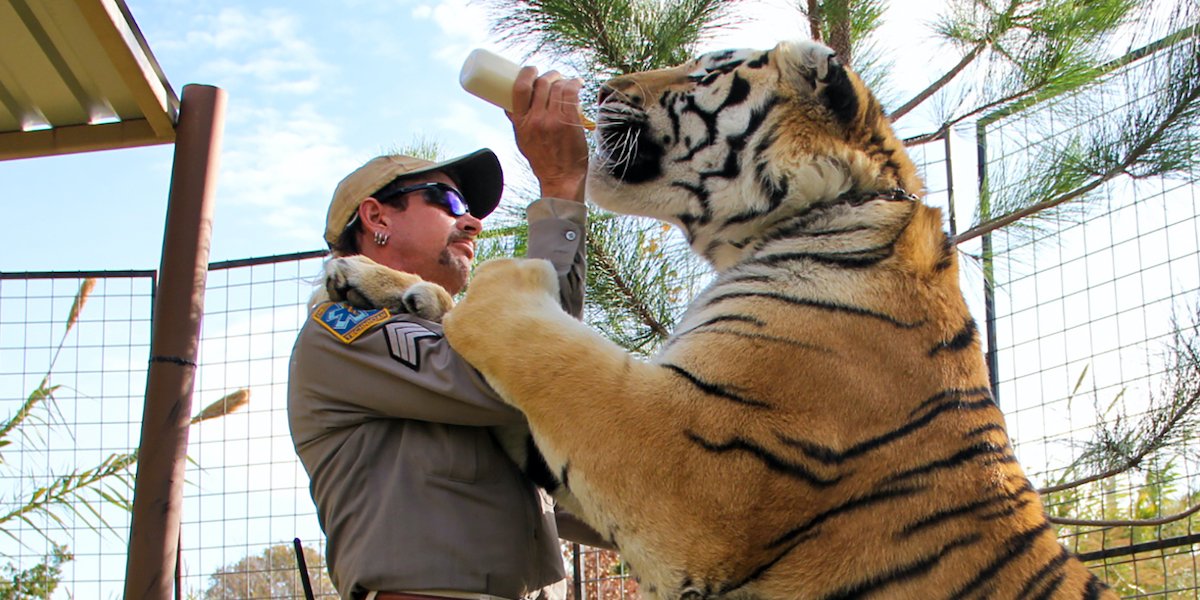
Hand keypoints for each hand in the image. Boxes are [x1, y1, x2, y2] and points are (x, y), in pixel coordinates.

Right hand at [508, 67, 588, 202]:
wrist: (561, 178)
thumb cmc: (542, 160)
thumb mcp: (522, 140)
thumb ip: (517, 122)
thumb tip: (507, 105)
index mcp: (521, 123)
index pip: (520, 88)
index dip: (526, 73)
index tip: (531, 69)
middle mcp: (535, 119)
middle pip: (541, 84)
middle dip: (548, 75)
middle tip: (554, 76)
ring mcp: (553, 120)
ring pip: (557, 87)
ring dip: (562, 79)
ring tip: (566, 81)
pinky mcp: (570, 121)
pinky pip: (571, 93)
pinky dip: (574, 84)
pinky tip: (576, 83)